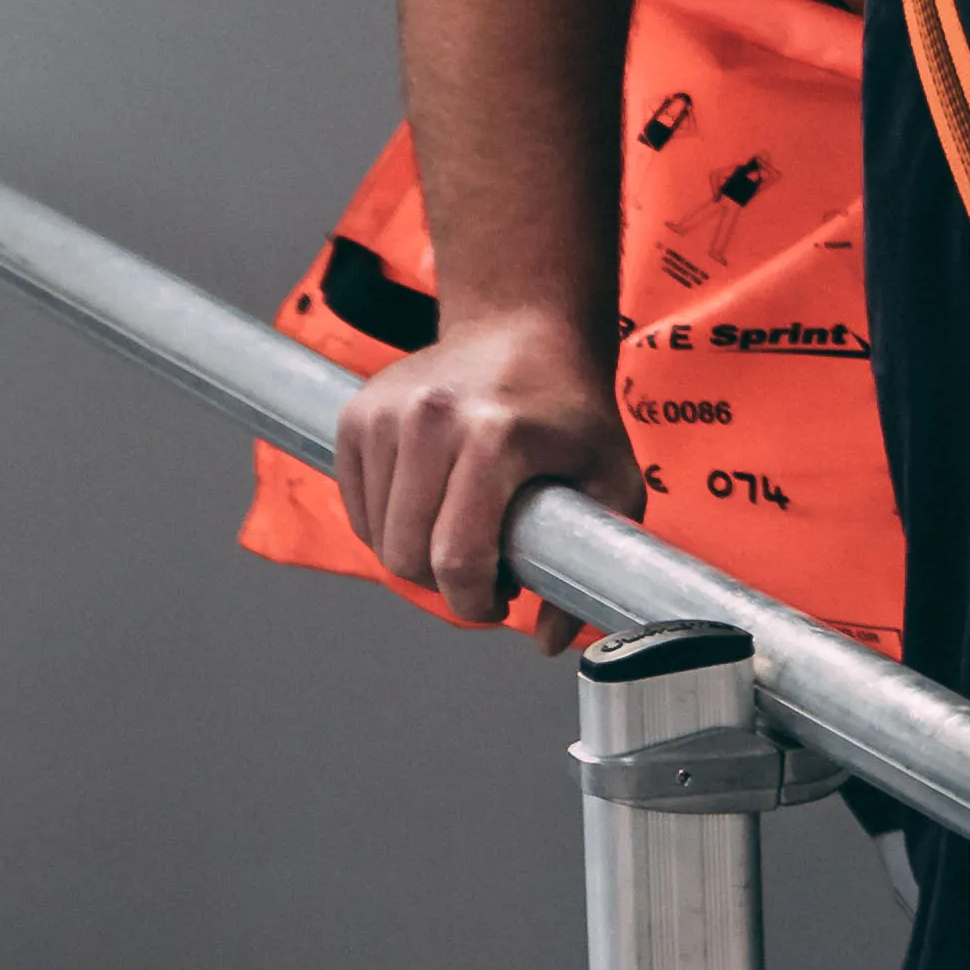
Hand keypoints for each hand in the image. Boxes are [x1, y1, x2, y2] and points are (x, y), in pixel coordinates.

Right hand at [334, 306, 625, 629]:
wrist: (524, 328)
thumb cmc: (571, 409)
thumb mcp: (612, 481)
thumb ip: (593, 563)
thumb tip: (551, 642)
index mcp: (496, 437)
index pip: (457, 557)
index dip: (475, 601)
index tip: (499, 603)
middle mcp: (433, 420)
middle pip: (407, 555)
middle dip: (443, 585)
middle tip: (485, 573)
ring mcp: (386, 413)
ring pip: (376, 537)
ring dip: (415, 555)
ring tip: (463, 535)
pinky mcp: (357, 415)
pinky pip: (357, 506)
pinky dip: (388, 525)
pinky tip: (432, 508)